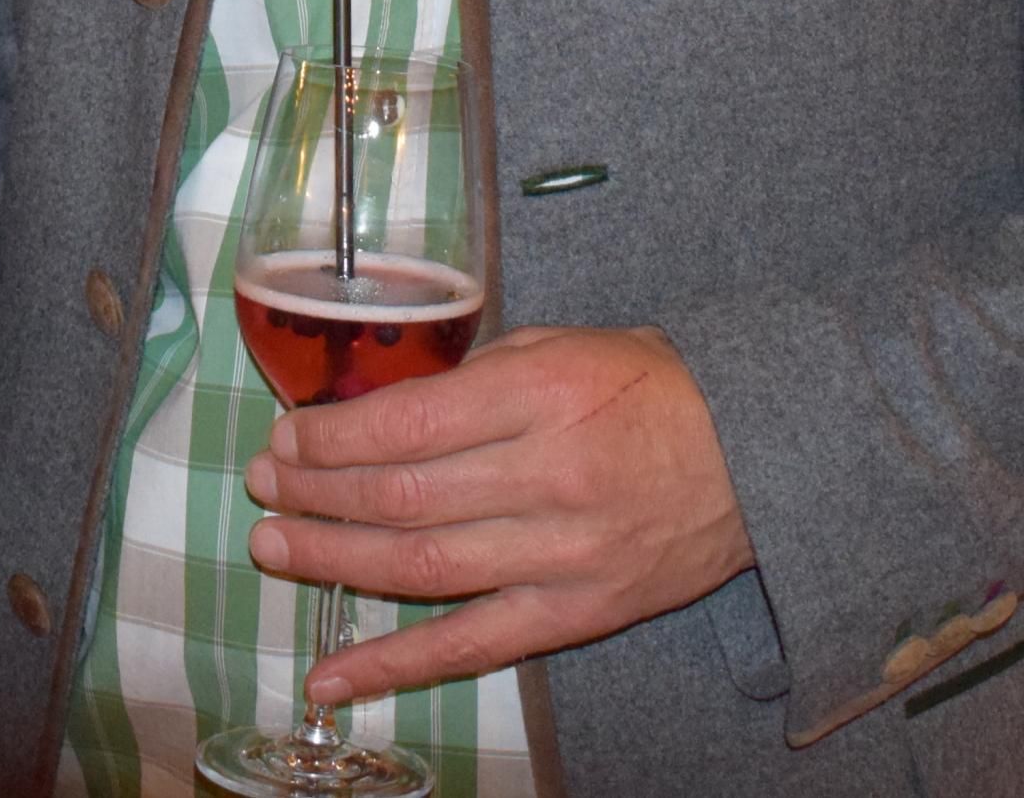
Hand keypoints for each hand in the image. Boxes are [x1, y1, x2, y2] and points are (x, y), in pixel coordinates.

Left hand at [242, 324, 755, 704]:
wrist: (759, 454)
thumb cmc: (651, 388)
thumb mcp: (561, 345)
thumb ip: (473, 375)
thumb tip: (376, 410)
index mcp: (544, 394)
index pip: (409, 423)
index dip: (333, 436)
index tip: (289, 433)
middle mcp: (549, 475)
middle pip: (404, 497)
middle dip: (317, 491)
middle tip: (264, 482)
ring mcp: (563, 555)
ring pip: (423, 568)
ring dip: (334, 560)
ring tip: (273, 546)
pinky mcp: (576, 614)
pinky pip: (471, 646)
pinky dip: (394, 666)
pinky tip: (331, 677)